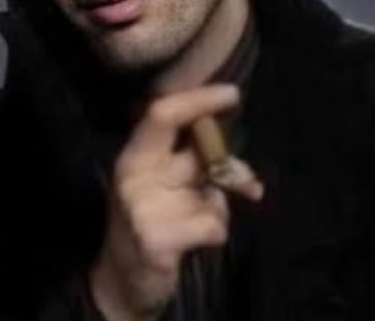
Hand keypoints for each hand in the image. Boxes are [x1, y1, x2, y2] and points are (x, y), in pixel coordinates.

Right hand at [88, 84, 263, 320]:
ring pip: (210, 194)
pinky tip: (198, 242)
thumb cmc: (154, 222)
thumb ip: (196, 165)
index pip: (162, 113)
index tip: (232, 94)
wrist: (124, 281)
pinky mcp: (154, 238)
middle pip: (194, 153)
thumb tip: (240, 164)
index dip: (199, 99)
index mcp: (136, 155)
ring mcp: (140, 206)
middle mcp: (133, 173)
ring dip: (219, 209)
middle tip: (250, 184)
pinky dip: (216, 233)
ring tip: (203, 223)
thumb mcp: (169, 185)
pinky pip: (212, 225)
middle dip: (230, 162)